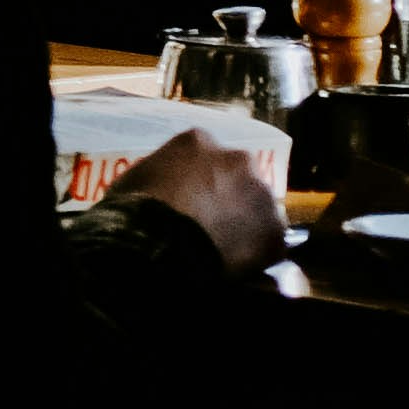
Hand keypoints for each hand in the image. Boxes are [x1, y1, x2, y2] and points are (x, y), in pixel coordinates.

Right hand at [109, 130, 286, 274]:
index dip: (196, 179)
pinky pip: (269, 242)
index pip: (204, 154)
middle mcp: (237, 159)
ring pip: (256, 208)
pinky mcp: (274, 231)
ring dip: (244, 223)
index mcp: (198, 142)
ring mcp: (260, 195)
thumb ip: (160, 174)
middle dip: (227, 196)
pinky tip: (235, 267)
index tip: (188, 198)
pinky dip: (256, 254)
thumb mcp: (136, 179)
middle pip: (237, 176)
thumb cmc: (134, 212)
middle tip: (207, 223)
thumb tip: (164, 185)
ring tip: (220, 249)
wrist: (156, 247)